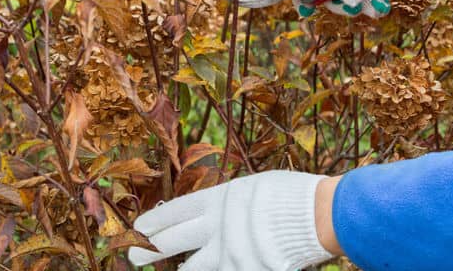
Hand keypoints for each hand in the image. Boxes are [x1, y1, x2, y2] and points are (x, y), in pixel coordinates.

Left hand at [128, 171, 334, 270]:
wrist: (319, 214)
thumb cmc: (291, 196)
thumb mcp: (254, 189)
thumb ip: (230, 204)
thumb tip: (214, 214)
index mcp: (219, 199)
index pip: (177, 212)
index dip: (156, 220)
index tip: (139, 227)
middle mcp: (218, 227)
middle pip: (175, 241)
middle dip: (151, 250)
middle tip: (133, 257)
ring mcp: (230, 254)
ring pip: (195, 268)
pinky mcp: (246, 270)